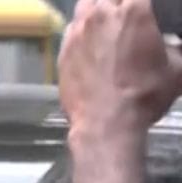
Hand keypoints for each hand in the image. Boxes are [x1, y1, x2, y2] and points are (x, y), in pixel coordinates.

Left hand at [59, 0, 181, 133]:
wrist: (105, 122)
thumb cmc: (144, 94)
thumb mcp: (178, 67)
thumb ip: (176, 45)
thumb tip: (172, 42)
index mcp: (134, 11)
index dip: (142, 3)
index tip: (147, 10)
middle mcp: (102, 13)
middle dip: (122, 3)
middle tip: (129, 15)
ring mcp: (78, 31)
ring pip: (87, 3)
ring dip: (99, 7)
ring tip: (108, 18)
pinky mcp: (62, 49)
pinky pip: (72, 26)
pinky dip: (82, 26)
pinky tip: (90, 36)